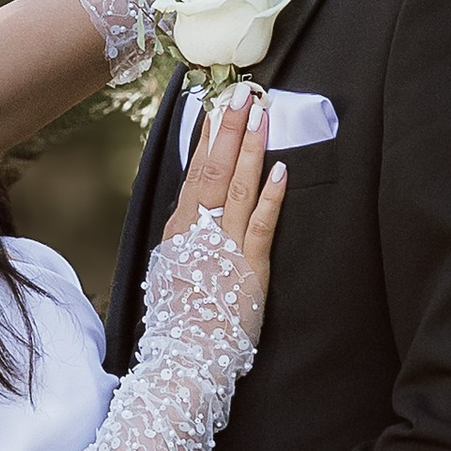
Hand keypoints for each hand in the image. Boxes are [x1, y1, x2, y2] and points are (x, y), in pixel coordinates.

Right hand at [161, 87, 286, 340]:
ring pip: (237, 188)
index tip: (216, 106)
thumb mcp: (170, 271)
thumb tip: (192, 211)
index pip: (195, 173)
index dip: (207, 137)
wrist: (184, 358)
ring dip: (251, 149)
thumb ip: (184, 239)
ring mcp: (225, 248)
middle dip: (229, 129)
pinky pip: (261, 225)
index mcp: (180, 231)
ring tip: (261, 116)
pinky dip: (271, 196)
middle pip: (214, 170)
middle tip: (242, 93)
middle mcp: (199, 233)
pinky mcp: (250, 268)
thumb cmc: (178, 320)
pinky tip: (280, 170)